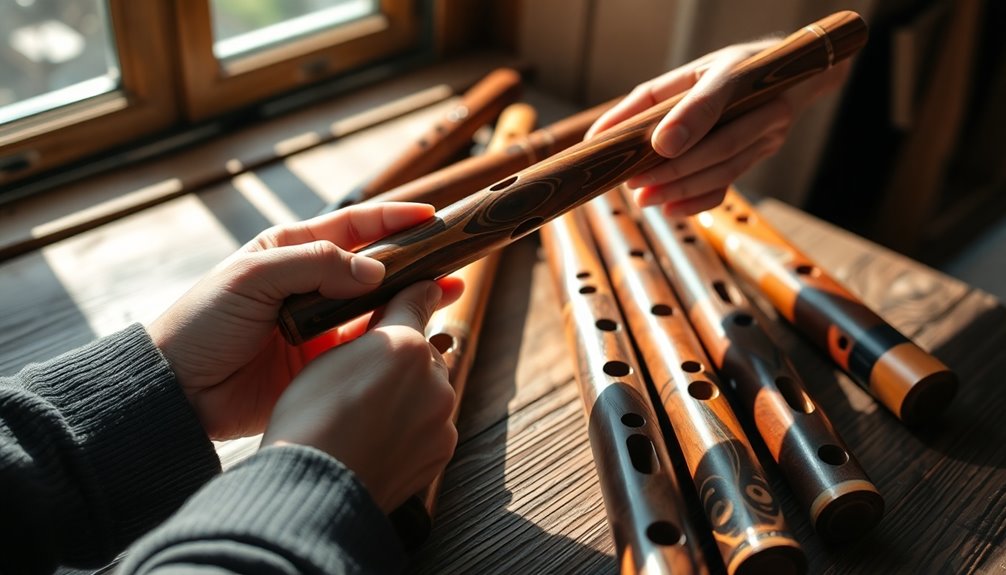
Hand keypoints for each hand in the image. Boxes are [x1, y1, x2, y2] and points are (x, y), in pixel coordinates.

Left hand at [148, 202, 462, 439]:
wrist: (178, 390)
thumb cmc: (204, 322)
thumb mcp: (252, 277)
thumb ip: (315, 265)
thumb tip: (375, 271)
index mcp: (292, 251)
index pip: (353, 227)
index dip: (392, 218)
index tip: (430, 215)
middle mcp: (312, 284)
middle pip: (376, 266)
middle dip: (415, 259)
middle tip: (453, 257)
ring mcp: (321, 326)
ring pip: (379, 306)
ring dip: (413, 298)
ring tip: (450, 292)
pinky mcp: (325, 364)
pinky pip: (368, 347)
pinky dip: (394, 338)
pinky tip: (419, 333)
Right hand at [263, 280, 456, 512]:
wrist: (314, 489)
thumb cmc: (309, 418)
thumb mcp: (328, 356)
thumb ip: (376, 326)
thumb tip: (415, 299)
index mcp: (406, 346)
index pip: (416, 302)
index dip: (412, 295)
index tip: (421, 288)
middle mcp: (435, 379)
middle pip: (423, 354)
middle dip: (403, 359)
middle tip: (367, 375)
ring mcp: (441, 419)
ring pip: (428, 392)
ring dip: (408, 395)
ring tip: (366, 412)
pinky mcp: (441, 452)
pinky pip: (429, 427)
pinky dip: (410, 428)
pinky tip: (377, 436)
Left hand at [587, 39, 849, 214]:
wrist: (787, 77)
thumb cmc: (722, 74)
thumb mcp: (688, 73)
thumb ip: (646, 101)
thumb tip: (599, 135)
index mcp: (740, 73)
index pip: (716, 96)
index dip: (688, 120)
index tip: (658, 145)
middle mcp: (764, 105)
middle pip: (719, 144)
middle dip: (674, 169)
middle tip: (634, 183)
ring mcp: (769, 134)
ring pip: (725, 168)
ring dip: (682, 188)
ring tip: (644, 199)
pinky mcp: (763, 154)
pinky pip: (732, 182)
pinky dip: (700, 200)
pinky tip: (671, 209)